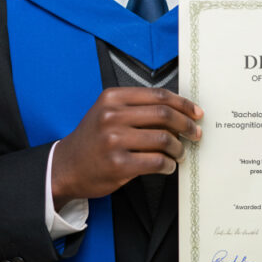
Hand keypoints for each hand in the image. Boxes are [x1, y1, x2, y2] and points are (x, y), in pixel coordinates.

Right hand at [51, 87, 203, 208]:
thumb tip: (177, 111)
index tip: (196, 112)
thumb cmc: (92, 139)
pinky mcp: (118, 164)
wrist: (66, 166)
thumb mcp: (107, 112)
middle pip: (164, 115)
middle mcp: (112, 116)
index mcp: (113, 98)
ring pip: (164, 139)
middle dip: (186, 125)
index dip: (182, 103)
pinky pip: (156, 162)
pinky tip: (169, 166)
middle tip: (195, 134)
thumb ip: (136, 108)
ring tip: (180, 153)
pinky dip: (169, 165)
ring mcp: (114, 140)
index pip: (158, 95)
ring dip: (179, 148)